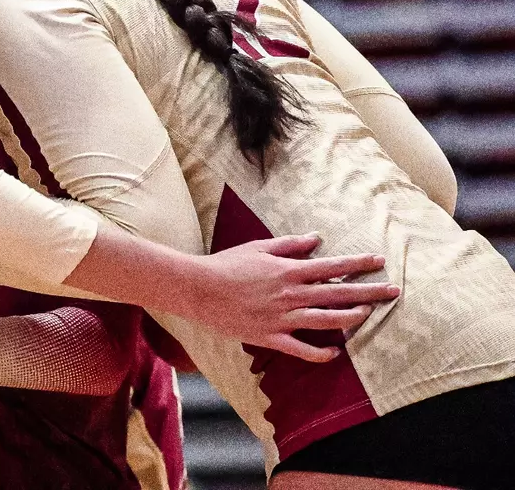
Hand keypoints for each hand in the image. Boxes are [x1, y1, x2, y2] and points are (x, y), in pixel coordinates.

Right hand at [185, 234, 398, 361]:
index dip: (358, 263)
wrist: (199, 289)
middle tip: (393, 290)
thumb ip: (289, 244)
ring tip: (369, 313)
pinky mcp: (272, 337)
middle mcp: (292, 294)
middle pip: (339, 293)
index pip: (332, 266)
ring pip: (328, 321)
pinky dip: (322, 353)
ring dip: (352, 317)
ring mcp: (283, 318)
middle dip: (369, 291)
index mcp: (289, 270)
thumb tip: (315, 239)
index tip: (379, 260)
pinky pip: (303, 349)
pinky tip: (337, 353)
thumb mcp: (258, 247)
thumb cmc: (227, 264)